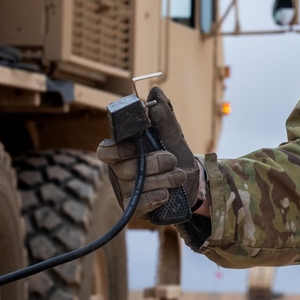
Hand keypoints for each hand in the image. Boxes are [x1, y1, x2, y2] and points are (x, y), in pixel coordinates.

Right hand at [97, 87, 200, 217]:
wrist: (193, 180)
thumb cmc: (176, 153)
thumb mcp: (173, 135)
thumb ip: (163, 117)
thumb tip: (155, 93)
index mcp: (124, 149)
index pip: (106, 150)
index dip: (118, 149)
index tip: (137, 146)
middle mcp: (120, 170)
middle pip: (124, 169)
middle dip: (152, 164)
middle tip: (172, 160)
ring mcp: (125, 190)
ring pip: (134, 186)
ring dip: (161, 180)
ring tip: (178, 176)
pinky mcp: (135, 207)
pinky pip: (136, 206)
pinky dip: (152, 199)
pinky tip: (165, 194)